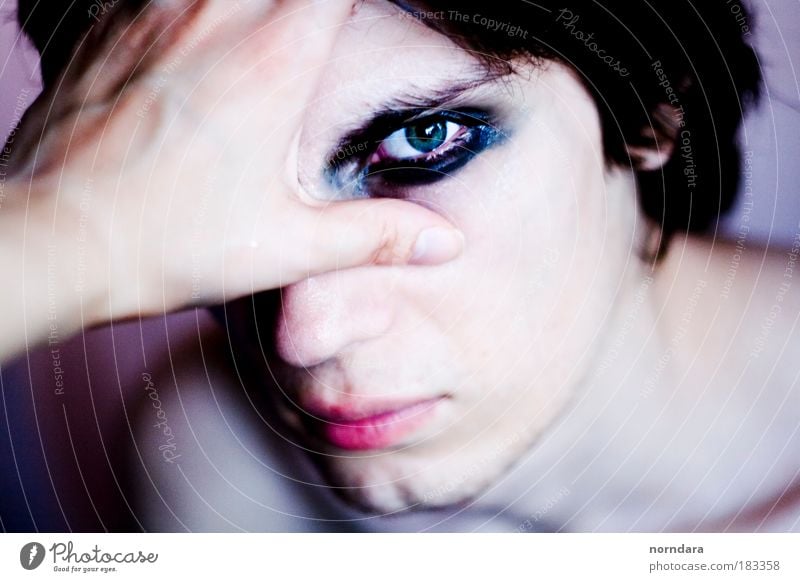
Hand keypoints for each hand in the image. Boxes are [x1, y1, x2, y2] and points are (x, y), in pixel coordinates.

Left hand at [6, 0, 463, 330]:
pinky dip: (195, 8)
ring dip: (253, 7)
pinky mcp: (110, 26)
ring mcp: (156, 14)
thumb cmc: (168, 243)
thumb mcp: (288, 247)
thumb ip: (375, 235)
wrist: (56, 240)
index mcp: (274, 61)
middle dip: (309, 9)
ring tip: (263, 50)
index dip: (356, 2)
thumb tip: (444, 241)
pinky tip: (204, 41)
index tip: (367, 19)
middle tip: (315, 43)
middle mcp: (216, 18)